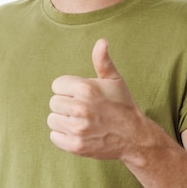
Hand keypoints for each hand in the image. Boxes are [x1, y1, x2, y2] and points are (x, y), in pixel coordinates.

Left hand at [47, 38, 142, 159]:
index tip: (82, 96)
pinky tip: (79, 133)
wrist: (134, 137)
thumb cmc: (122, 104)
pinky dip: (63, 136)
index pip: (57, 85)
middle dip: (66, 105)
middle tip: (84, 110)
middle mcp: (80, 108)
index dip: (68, 90)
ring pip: (52, 119)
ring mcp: (78, 129)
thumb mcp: (114, 80)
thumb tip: (102, 41)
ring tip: (82, 121)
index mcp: (86, 89)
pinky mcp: (75, 146)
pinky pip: (54, 136)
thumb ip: (102, 60)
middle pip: (54, 102)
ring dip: (64, 120)